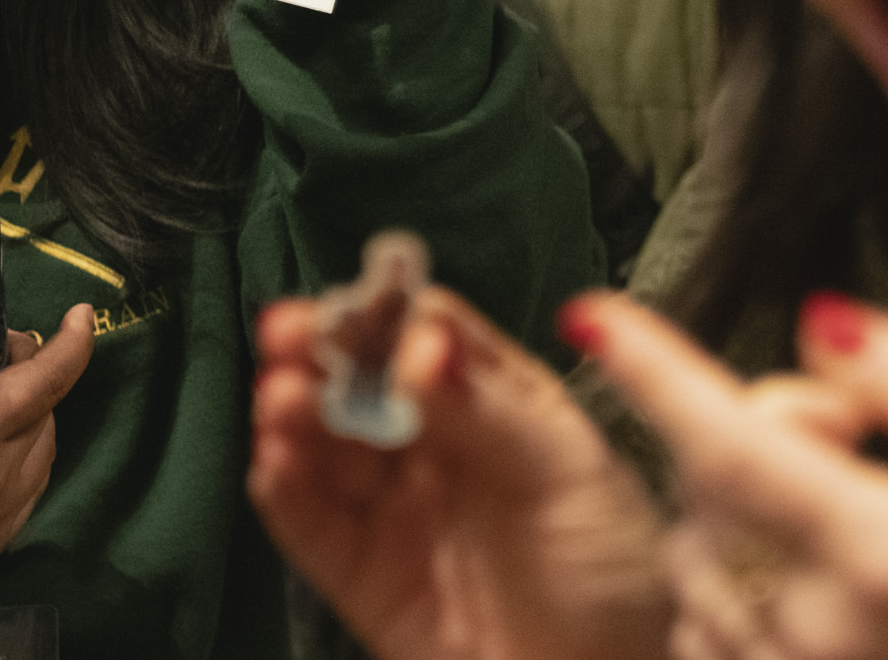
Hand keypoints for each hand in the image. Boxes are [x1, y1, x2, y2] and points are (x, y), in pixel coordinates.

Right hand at [248, 287, 669, 659]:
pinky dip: (286, 492)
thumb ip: (487, 411)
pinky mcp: (367, 578)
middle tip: (287, 334)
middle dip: (324, 354)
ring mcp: (399, 511)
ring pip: (330, 448)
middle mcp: (440, 449)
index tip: (357, 310)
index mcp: (499, 404)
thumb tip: (420, 346)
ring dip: (296, 416)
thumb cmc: (614, 572)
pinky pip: (313, 528)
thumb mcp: (566, 471)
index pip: (432, 337)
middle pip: (366, 383)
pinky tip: (274, 462)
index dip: (390, 317)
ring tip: (280, 398)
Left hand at [569, 292, 887, 659]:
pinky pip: (704, 625)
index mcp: (885, 554)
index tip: (590, 316)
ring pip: (698, 553)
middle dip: (752, 425)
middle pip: (707, 485)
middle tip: (854, 432)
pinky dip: (734, 581)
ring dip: (740, 507)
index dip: (653, 374)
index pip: (732, 447)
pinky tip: (818, 587)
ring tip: (849, 517)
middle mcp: (817, 628)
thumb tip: (824, 321)